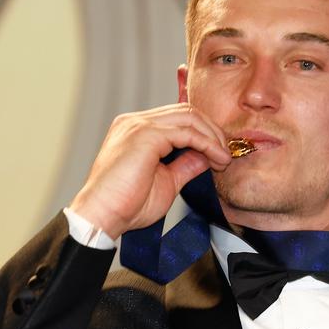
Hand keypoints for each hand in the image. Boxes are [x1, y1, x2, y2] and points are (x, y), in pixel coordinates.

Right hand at [69, 103, 231, 237]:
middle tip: (226, 154)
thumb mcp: (166, 182)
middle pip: (186, 112)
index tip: (220, 154)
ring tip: (224, 159)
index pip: (178, 117)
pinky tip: (216, 159)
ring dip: (212, 137)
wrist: (101, 217)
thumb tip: (205, 156)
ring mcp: (138, 125)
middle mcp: (135, 122)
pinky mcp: (145, 135)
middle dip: (212, 131)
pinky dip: (206, 143)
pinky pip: (186, 132)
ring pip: (189, 117)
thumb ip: (185, 165)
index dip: (204, 132)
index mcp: (136, 129)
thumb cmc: (126, 205)